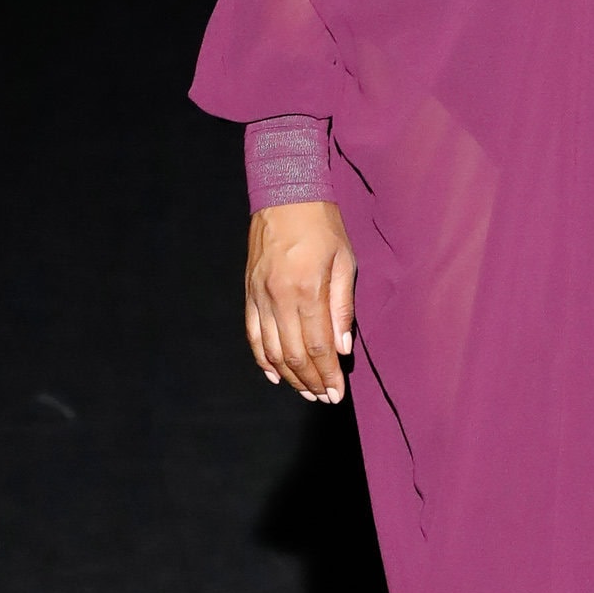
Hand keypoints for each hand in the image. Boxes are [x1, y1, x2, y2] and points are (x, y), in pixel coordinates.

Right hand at [245, 202, 356, 400]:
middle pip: (293, 354)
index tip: (336, 393)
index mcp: (307, 290)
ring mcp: (260, 296)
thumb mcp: (344, 260)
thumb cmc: (322, 225)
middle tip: (324, 398)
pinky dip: (262, 359)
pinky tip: (274, 375)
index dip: (327, 374)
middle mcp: (279, 298)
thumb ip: (342, 306)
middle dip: (310, 381)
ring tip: (306, 391)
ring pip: (271, 350)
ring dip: (288, 376)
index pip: (317, 346)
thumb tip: (342, 347)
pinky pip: (253, 334)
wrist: (284, 194)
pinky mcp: (249, 292)